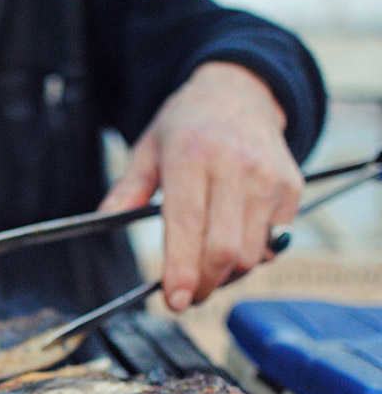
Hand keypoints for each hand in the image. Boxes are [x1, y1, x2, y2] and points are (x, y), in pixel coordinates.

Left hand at [98, 61, 302, 310]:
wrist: (239, 92)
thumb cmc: (186, 126)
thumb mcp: (147, 149)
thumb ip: (128, 188)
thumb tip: (103, 219)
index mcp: (190, 156)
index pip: (187, 225)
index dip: (181, 270)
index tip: (172, 301)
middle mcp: (234, 166)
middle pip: (224, 250)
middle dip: (203, 284)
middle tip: (185, 296)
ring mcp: (267, 177)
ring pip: (252, 254)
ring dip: (227, 276)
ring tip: (206, 271)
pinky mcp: (291, 186)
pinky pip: (274, 243)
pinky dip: (253, 258)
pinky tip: (233, 245)